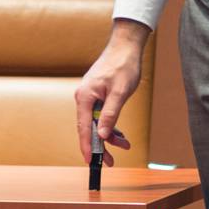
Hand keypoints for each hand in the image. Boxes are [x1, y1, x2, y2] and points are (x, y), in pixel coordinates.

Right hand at [74, 20, 148, 162]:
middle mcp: (83, 98)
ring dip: (108, 136)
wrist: (125, 47)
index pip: (84, 128)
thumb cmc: (123, 66)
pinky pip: (99, 116)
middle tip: (111, 161)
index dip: (87, 147)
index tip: (91, 162)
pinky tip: (119, 134)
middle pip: (88, 128)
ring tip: (125, 144)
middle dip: (100, 145)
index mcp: (85, 97)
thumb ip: (111, 115)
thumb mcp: (120, 92)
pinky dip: (109, 125)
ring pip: (95, 123)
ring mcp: (89, 97)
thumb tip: (102, 135)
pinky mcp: (96, 95)